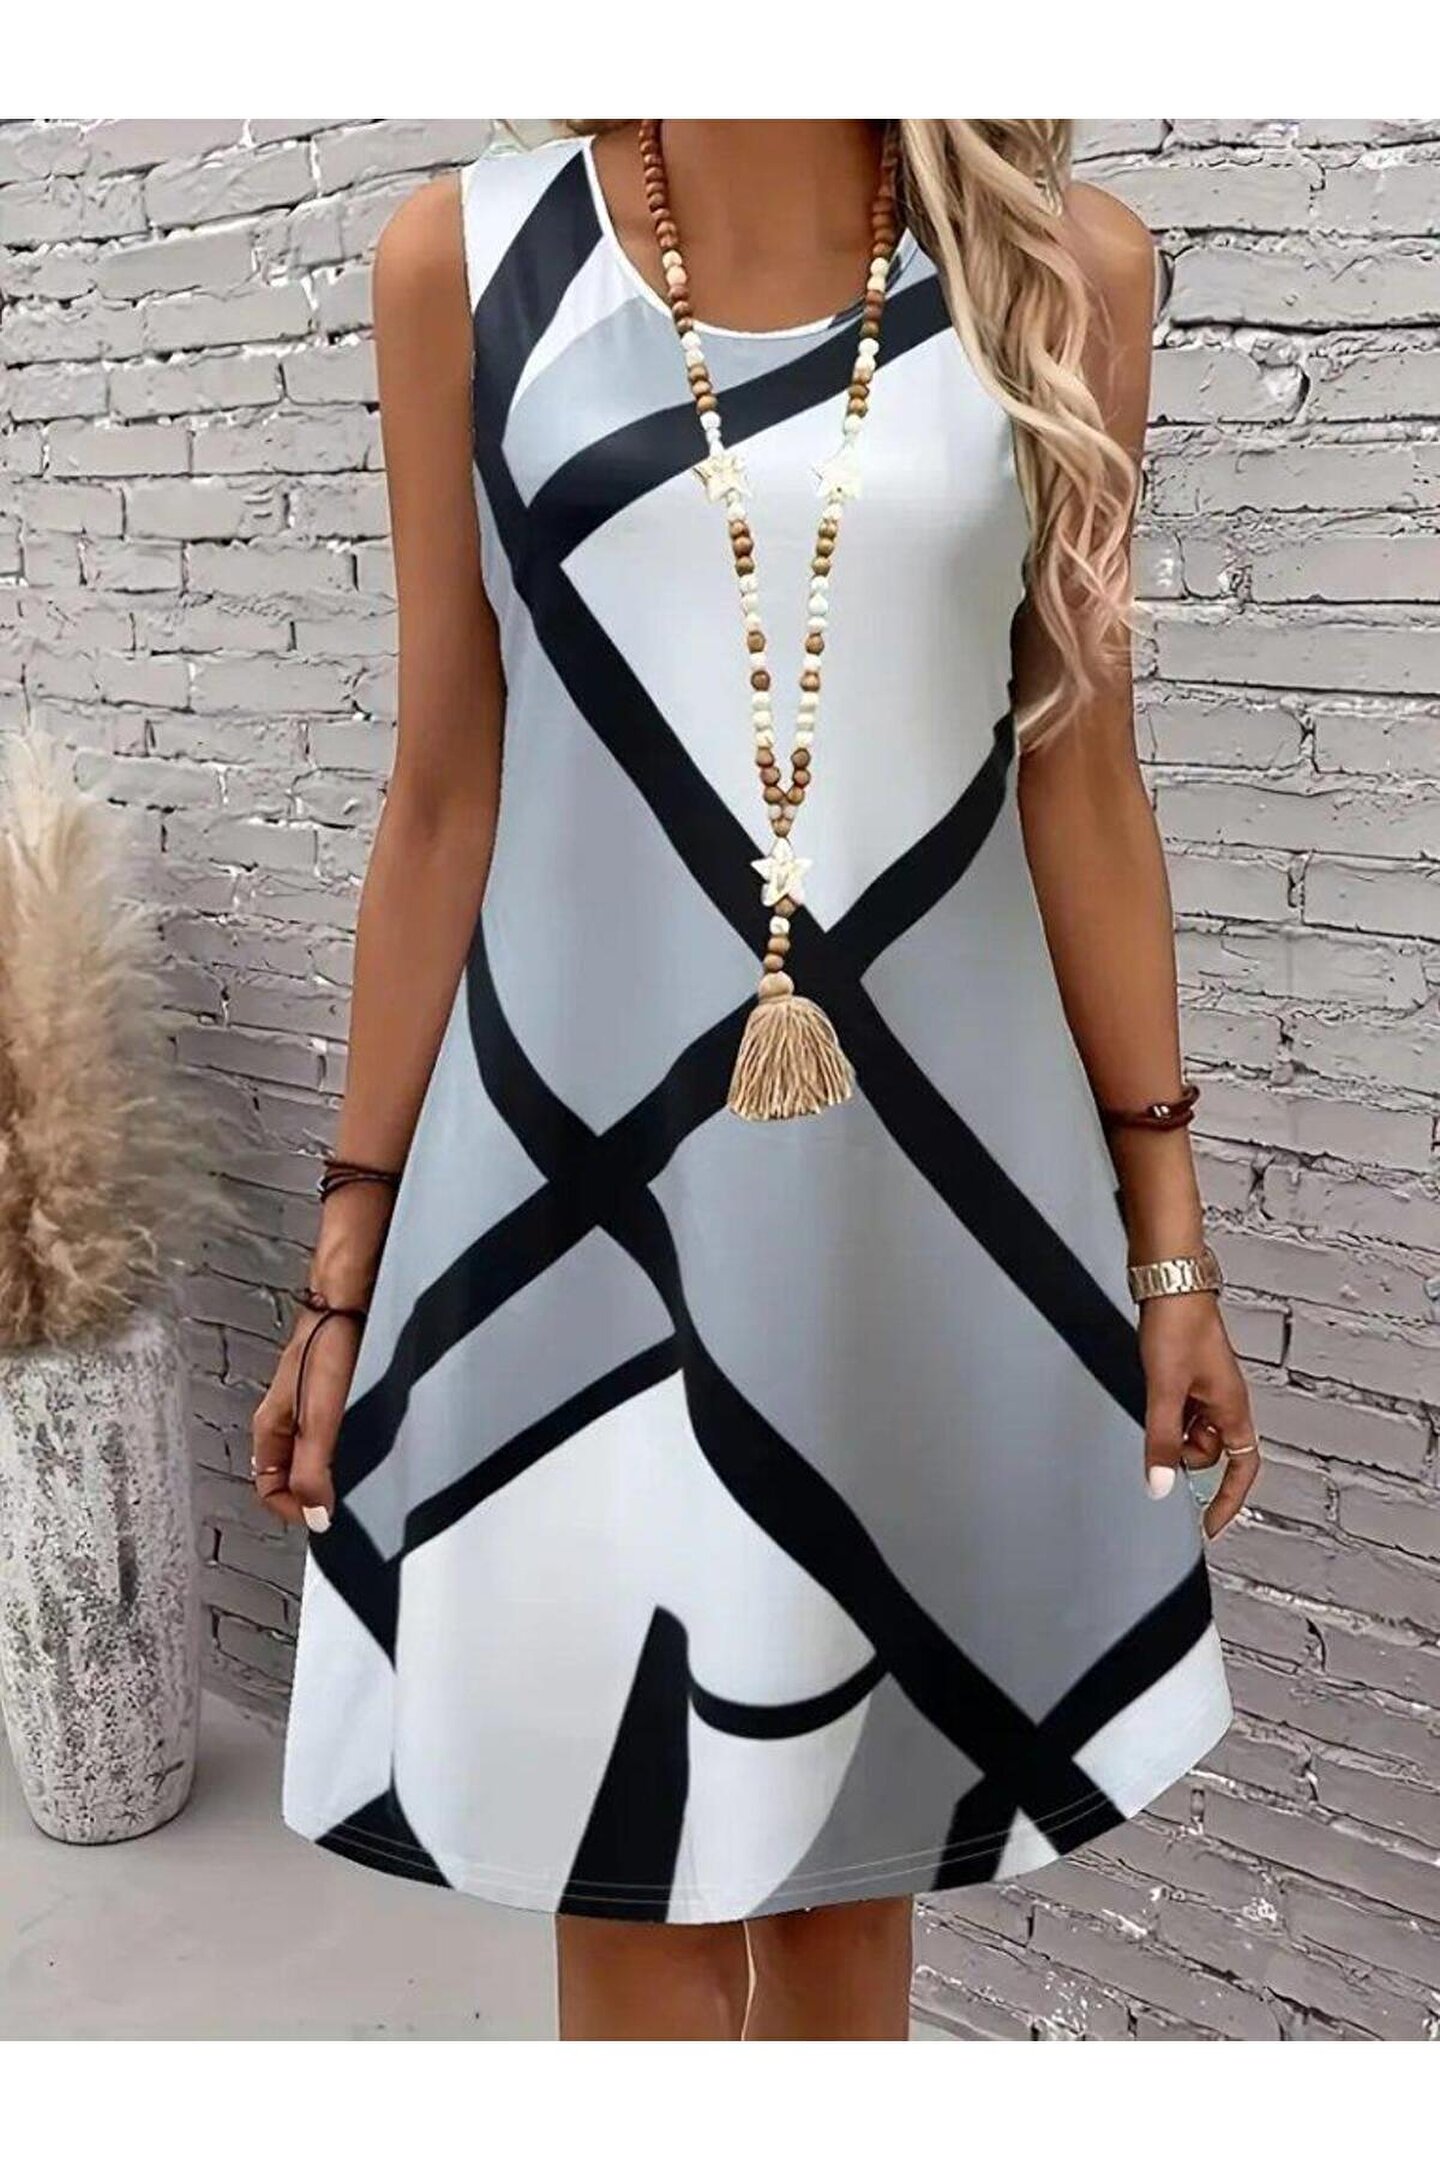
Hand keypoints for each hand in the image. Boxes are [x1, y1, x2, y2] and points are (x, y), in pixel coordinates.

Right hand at [250, 1301, 364, 1533]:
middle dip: (311, 1492)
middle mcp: (283, 1418)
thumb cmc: (325, 1350)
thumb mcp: (318, 1420)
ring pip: (310, 1452)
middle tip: (344, 1500)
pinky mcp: (327, 1389)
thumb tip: (316, 1516)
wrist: (346, 1300)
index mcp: (270, 1429)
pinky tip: (366, 1438)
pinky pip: (329, 1430)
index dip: (293, 1509)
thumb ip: (312, 1469)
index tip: (325, 1517)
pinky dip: (344, 1444)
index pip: (268, 1488)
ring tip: (358, 1472)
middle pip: (288, 1472)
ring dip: (329, 1468)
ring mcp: (305, 1403)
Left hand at [1138, 1292, 1260, 1538]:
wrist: (1169, 1277)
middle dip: (1186, 1451)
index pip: (1242, 1467)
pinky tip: (1151, 1386)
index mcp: (1233, 1406)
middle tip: (1162, 1429)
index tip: (1211, 1524)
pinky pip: (1179, 1408)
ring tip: (1155, 1394)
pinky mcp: (1188, 1371)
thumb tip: (1160, 1485)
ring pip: (1192, 1428)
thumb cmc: (1177, 1322)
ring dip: (1173, 1427)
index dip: (1228, 1499)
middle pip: (1210, 1450)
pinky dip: (1165, 1409)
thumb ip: (1162, 1440)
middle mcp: (1225, 1399)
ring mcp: (1207, 1385)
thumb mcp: (1165, 1390)